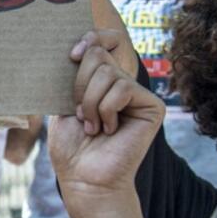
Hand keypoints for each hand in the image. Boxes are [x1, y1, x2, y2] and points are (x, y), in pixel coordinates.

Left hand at [49, 32, 164, 199]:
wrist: (85, 178)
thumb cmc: (72, 148)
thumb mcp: (63, 105)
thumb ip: (73, 77)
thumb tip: (79, 46)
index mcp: (101, 82)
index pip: (100, 44)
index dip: (89, 39)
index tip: (71, 55)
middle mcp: (121, 84)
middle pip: (97, 56)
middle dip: (79, 86)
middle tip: (81, 114)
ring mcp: (138, 94)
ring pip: (107, 73)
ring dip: (91, 103)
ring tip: (93, 126)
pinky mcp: (152, 106)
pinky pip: (123, 88)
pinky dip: (107, 110)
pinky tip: (109, 130)